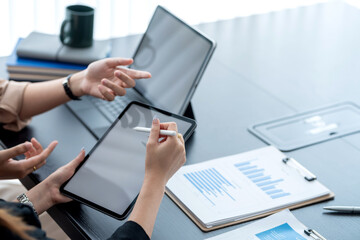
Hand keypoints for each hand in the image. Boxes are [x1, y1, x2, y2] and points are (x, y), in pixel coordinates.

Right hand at [0, 138, 56, 178]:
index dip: (49, 149)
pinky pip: (29, 162)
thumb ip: (18, 149)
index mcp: (22, 168)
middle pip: (40, 159)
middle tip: (33, 140)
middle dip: (39, 148)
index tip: (55, 142)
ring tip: (28, 142)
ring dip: (34, 151)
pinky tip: (25, 149)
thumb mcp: (4, 155)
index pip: (41, 157)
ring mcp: (21, 172)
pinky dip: (29, 154)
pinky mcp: (17, 171)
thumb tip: (30, 144)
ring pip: (35, 160)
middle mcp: (24, 172)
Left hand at [26, 149, 84, 214]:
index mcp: (74, 170)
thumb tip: (83, 151)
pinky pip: (83, 192)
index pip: (84, 166)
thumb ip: (77, 160)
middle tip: (86, 175)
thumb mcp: (69, 167)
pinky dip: (83, 191)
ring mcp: (76, 185)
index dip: (90, 165)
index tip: (94, 164)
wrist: (51, 190)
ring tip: (81, 183)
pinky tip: (81, 189)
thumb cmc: (56, 178)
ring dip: (86, 184)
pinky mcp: (76, 193)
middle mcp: (75, 177)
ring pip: (86, 184)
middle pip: (87, 175)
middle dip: (88, 176)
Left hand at [70, 58, 150, 99]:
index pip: (135, 74)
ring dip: (112, 86)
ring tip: (103, 80)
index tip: (148, 75)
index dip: (142, 75)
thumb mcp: (106, 62)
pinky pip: (111, 97)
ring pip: (121, 92)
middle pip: (131, 84)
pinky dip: (105, 92)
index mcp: (122, 73)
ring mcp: (115, 90)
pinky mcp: (108, 96)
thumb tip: (130, 60)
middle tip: (116, 72)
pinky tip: (100, 87)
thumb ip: (118, 61)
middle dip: (125, 78)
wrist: (85, 79)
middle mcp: (120, 82)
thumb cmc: (96, 70)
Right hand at [128, 119, 185, 236]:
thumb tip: (156, 121)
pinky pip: (179, 149)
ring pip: (178, 141)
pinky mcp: (182, 159)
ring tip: (160, 148)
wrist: (156, 179)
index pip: (172, 125)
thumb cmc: (152, 163)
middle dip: (166, 134)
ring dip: (169, 141)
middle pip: (175, 133)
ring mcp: (183, 153)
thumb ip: (154, 130)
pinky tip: (164, 155)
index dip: (163, 125)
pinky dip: (172, 149)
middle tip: (157, 139)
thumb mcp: (151, 144)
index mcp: (174, 142)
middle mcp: (181, 147)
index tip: (157, 129)